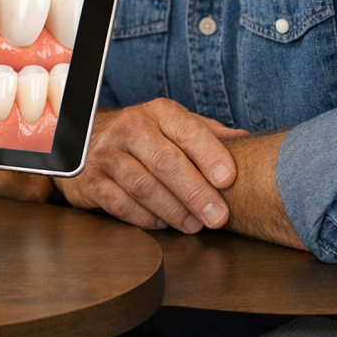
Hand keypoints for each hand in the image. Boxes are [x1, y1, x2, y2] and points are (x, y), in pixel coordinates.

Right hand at [54, 98, 248, 232]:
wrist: (87, 138)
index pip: (187, 130)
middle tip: (218, 217)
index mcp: (156, 112)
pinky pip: (121, 204)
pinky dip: (146, 218)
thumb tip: (249, 143)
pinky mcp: (91, 180)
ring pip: (143, 186)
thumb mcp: (174, 125)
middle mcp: (128, 128)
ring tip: (193, 224)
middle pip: (165, 161)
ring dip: (173, 210)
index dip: (209, 155)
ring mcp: (106, 154)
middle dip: (195, 192)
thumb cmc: (143, 136)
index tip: (229, 179)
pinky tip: (162, 222)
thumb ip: (208, 134)